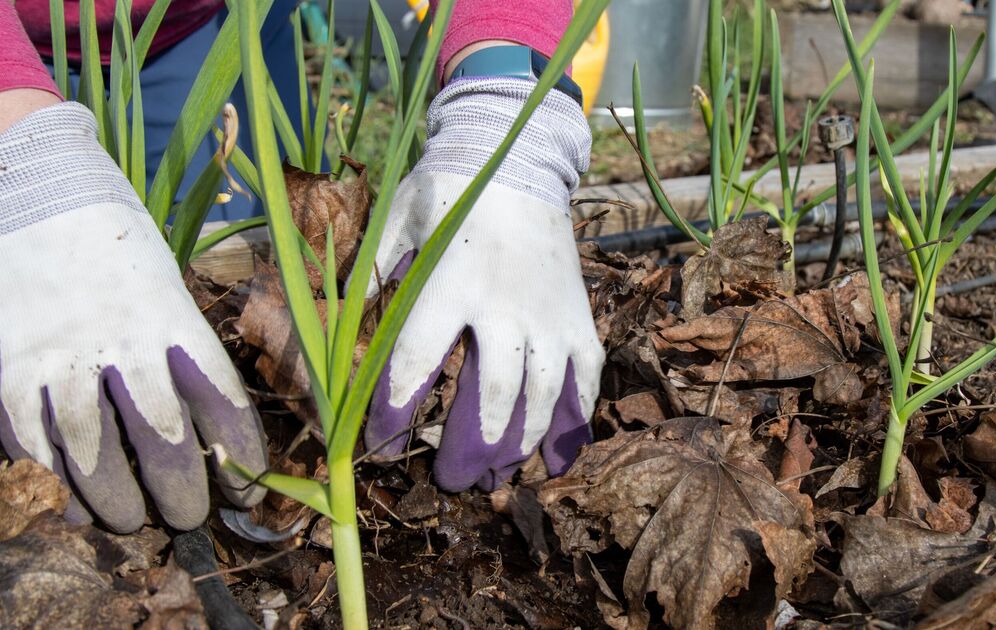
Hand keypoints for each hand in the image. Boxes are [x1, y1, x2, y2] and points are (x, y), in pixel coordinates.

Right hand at [0, 102, 267, 531]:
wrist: (37, 190)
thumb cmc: (116, 244)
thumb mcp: (166, 289)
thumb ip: (180, 354)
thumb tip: (199, 430)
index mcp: (174, 319)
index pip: (223, 402)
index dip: (240, 455)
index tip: (248, 490)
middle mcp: (122, 342)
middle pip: (163, 439)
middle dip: (179, 492)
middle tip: (185, 518)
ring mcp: (62, 356)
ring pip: (94, 452)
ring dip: (112, 499)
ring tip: (127, 520)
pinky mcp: (10, 365)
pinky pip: (32, 438)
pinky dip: (51, 471)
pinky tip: (67, 490)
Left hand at [364, 78, 602, 490]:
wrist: (519, 160)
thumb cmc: (449, 189)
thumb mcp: (397, 220)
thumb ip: (369, 273)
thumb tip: (336, 321)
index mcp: (451, 283)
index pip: (418, 361)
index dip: (394, 409)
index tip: (377, 443)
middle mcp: (505, 306)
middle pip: (493, 393)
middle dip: (471, 446)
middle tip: (454, 480)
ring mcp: (548, 314)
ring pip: (544, 394)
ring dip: (524, 442)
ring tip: (504, 474)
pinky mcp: (577, 316)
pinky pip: (584, 376)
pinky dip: (576, 417)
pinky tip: (558, 451)